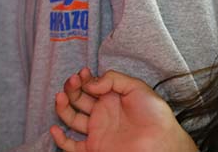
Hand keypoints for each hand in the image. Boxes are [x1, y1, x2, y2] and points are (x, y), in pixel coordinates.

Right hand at [50, 68, 196, 151]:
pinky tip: (55, 128)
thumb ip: (113, 80)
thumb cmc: (155, 114)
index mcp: (113, 97)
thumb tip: (90, 83)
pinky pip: (72, 146)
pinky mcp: (94, 147)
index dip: (84, 79)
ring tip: (61, 95)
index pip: (92, 86)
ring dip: (63, 107)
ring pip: (72, 118)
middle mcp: (103, 113)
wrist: (161, 141)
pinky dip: (60, 139)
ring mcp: (97, 130)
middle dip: (73, 88)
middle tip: (72, 81)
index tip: (82, 73)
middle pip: (79, 99)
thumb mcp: (136, 87)